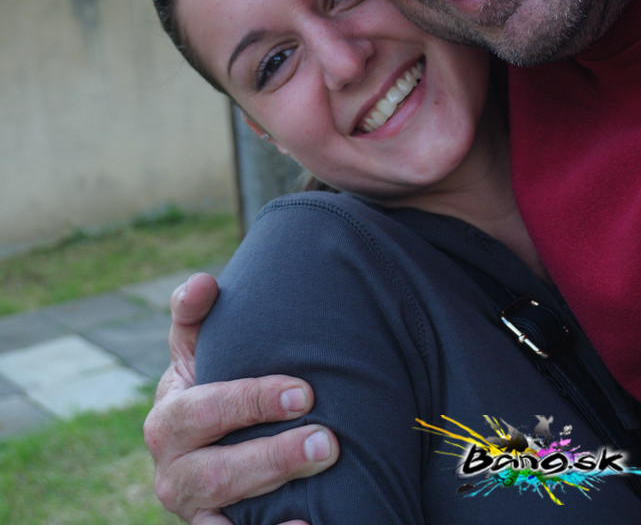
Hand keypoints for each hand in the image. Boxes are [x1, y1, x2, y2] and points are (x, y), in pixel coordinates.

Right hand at [143, 272, 338, 524]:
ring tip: (324, 473)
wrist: (206, 439)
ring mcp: (190, 508)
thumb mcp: (194, 346)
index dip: (251, 402)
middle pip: (217, 471)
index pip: (206, 410)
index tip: (304, 391)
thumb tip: (203, 283)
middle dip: (273, 456)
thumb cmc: (209, 380)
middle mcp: (171, 469)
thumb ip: (192, 312)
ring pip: (225, 510)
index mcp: (167, 417)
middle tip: (328, 441)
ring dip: (277, 492)